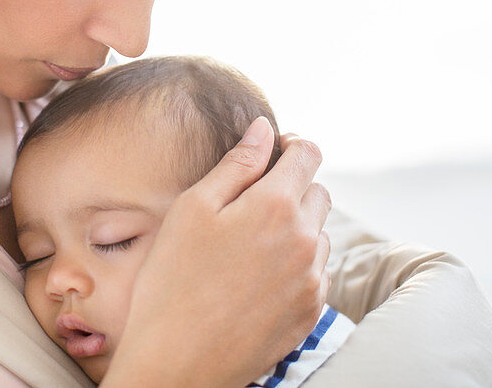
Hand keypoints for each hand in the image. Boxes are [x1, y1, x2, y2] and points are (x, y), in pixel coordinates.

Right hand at [102, 117, 331, 387]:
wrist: (177, 362)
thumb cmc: (173, 280)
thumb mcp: (193, 208)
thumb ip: (237, 163)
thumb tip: (264, 129)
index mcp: (277, 205)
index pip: (308, 154)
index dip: (291, 145)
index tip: (272, 152)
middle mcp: (306, 240)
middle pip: (317, 191)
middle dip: (292, 186)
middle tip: (250, 203)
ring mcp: (312, 279)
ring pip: (318, 233)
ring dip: (296, 227)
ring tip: (249, 247)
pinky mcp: (311, 312)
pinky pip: (316, 272)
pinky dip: (297, 264)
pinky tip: (257, 277)